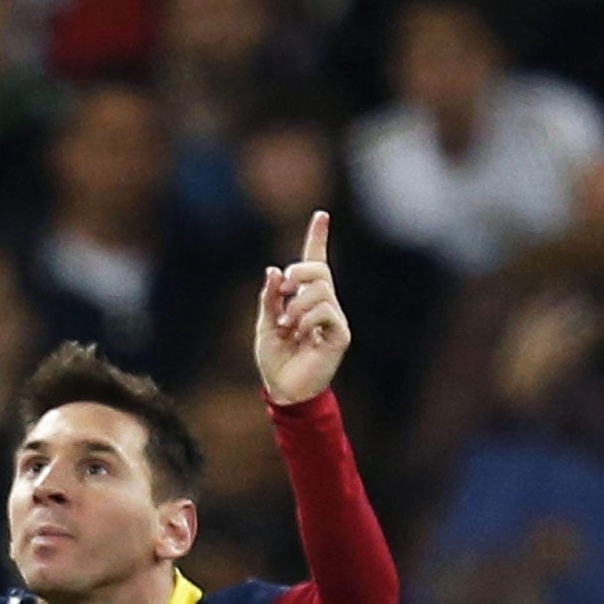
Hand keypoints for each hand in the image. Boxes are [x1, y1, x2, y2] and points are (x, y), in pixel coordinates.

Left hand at [255, 209, 348, 404]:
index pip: (315, 263)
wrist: (283, 388)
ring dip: (297, 304)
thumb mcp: (264, 323)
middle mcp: (323, 305)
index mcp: (304, 299)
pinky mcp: (339, 335)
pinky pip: (326, 312)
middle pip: (319, 270)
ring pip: (321, 291)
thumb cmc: (275, 358)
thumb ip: (270, 297)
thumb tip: (275, 270)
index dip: (317, 239)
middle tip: (283, 289)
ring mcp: (333, 320)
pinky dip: (307, 318)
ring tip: (285, 325)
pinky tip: (300, 334)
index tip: (321, 215)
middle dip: (299, 272)